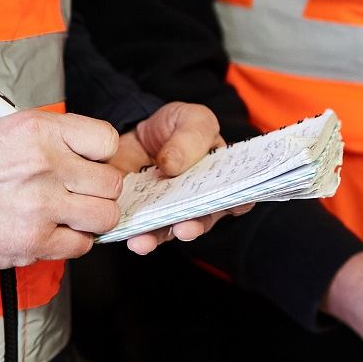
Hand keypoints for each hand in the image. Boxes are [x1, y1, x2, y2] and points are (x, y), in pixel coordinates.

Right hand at [0, 110, 122, 269]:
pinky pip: (82, 245)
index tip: (90, 164)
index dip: (101, 156)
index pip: (107, 140)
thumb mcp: (10, 129)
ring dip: (92, 219)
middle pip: (111, 182)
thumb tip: (92, 154)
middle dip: (99, 190)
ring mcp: (43, 205)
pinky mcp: (37, 241)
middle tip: (81, 193)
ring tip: (70, 215)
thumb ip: (54, 138)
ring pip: (105, 216)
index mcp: (40, 130)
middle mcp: (45, 164)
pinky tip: (54, 232)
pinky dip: (72, 242)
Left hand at [109, 101, 250, 254]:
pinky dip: (128, 231)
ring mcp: (166, 211)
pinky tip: (123, 233)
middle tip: (185, 228)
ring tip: (144, 241)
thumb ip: (189, 138)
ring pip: (165, 230)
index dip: (238, 202)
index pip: (236, 197)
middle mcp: (195, 203)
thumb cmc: (175, 127)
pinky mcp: (137, 212)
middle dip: (193, 226)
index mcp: (218, 182)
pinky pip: (134, 226)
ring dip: (156, 237)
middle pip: (200, 220)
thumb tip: (172, 165)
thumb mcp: (190, 120)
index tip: (236, 205)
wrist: (134, 132)